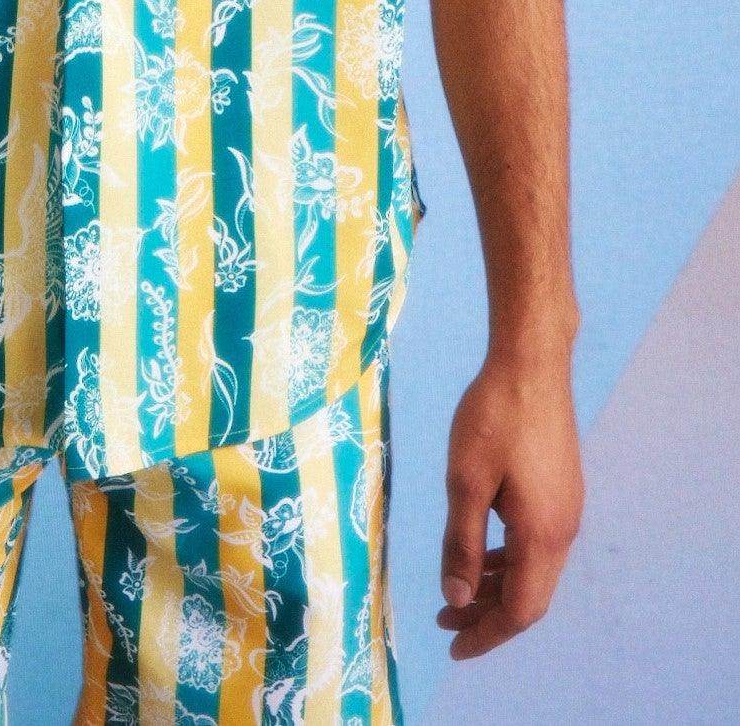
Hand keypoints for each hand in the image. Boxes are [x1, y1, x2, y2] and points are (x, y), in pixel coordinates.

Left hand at [436, 348, 584, 659]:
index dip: (487, 635)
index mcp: (542, 535)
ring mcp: (566, 507)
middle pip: (530, 596)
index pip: (520, 610)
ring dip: (497, 587)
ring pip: (534, 570)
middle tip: (444, 622)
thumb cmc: (494, 417)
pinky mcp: (560, 488)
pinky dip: (508, 559)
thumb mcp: (464, 482)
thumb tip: (457, 600)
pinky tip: (481, 551)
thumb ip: (461, 545)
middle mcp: (563, 529)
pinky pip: (536, 544)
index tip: (452, 647)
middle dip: (488, 616)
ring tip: (456, 593)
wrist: (532, 361)